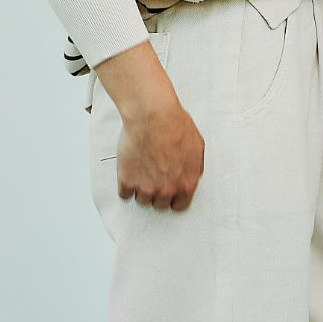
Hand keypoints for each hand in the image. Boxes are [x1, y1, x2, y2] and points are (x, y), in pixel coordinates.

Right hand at [93, 39, 204, 210]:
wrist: (152, 115)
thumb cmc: (175, 125)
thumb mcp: (197, 147)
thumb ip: (194, 167)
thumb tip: (191, 174)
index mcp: (186, 184)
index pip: (180, 206)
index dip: (174, 198)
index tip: (169, 194)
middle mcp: (167, 190)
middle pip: (160, 204)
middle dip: (158, 193)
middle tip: (154, 179)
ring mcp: (146, 187)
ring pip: (142, 200)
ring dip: (141, 190)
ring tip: (141, 173)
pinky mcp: (128, 181)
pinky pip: (125, 194)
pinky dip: (126, 185)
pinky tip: (130, 173)